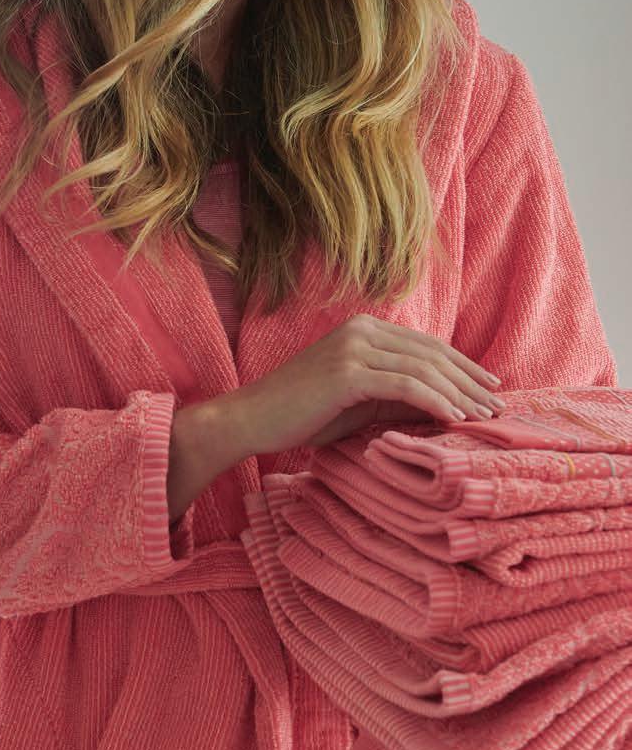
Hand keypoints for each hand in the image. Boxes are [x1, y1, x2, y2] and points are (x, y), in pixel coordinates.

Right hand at [229, 313, 503, 456]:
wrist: (252, 419)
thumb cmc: (302, 415)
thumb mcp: (359, 401)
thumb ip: (397, 396)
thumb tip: (444, 405)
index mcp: (364, 329)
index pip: (427, 345)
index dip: (463, 366)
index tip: (490, 387)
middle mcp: (362, 330)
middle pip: (432, 354)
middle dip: (469, 381)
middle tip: (498, 405)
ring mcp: (354, 348)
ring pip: (424, 368)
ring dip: (459, 394)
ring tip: (484, 417)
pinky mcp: (348, 373)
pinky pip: (405, 386)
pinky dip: (435, 401)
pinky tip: (455, 419)